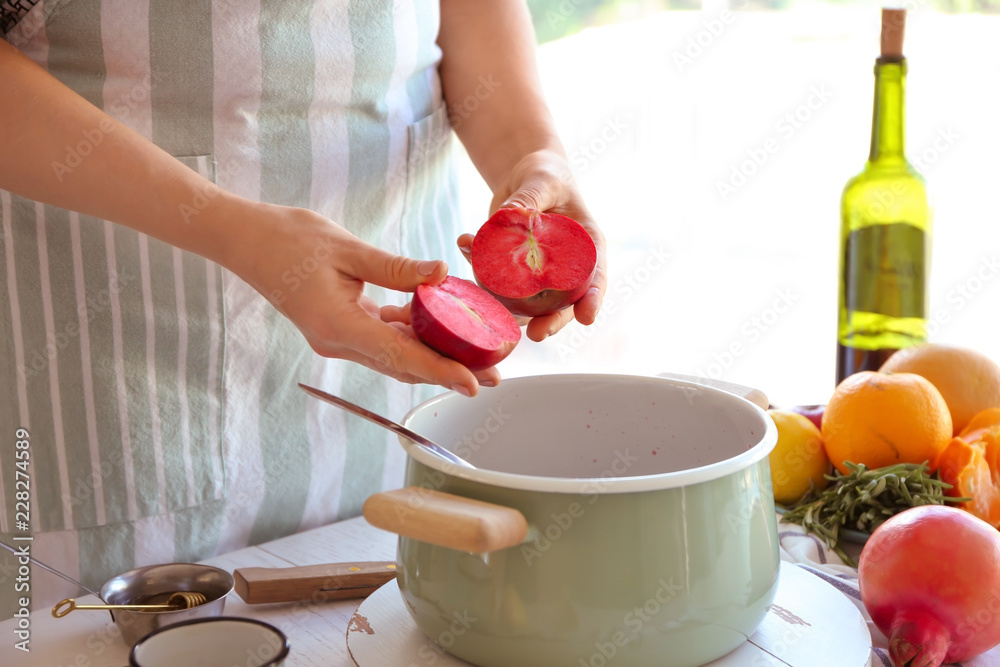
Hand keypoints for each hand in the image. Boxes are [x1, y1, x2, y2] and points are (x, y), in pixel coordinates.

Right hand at [230, 202, 499, 395]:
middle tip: (493, 374)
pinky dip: (410, 336)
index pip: (400, 355)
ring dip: (433, 357)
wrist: (245, 241)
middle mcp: (339, 342)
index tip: (473, 384)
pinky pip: (381, 339)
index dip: (440, 372)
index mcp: (339, 325)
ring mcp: (337, 338)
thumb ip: (396, 268)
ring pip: (394, 356)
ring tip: (476, 354)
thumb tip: (442, 274)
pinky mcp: (339, 328)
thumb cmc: (289, 239)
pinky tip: (437, 323)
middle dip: (449, 371)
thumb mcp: (347, 249)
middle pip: (404, 364)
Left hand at [457, 150, 606, 341]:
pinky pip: (497, 282)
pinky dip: (478, 272)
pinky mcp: (513, 273)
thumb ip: (530, 198)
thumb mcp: (542, 180)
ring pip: (528, 303)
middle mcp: (565, 267)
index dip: (593, 299)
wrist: (524, 177)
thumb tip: (511, 216)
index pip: (596, 277)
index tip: (587, 317)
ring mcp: (538, 275)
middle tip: (537, 335)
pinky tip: (464, 244)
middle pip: (563, 302)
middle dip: (552, 321)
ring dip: (508, 309)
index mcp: (587, 245)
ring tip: (488, 304)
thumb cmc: (545, 174)